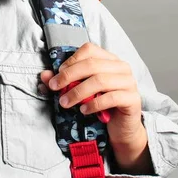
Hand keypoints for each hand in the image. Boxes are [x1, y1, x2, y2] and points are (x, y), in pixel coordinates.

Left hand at [40, 43, 150, 172]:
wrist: (120, 128)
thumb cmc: (100, 105)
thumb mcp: (79, 91)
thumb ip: (63, 81)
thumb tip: (44, 75)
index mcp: (108, 59)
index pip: (89, 50)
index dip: (70, 61)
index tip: (57, 75)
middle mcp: (121, 67)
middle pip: (91, 64)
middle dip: (69, 76)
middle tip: (54, 88)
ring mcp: (129, 82)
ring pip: (100, 80)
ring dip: (78, 92)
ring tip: (65, 102)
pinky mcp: (133, 99)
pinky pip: (111, 98)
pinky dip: (93, 104)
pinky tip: (83, 110)